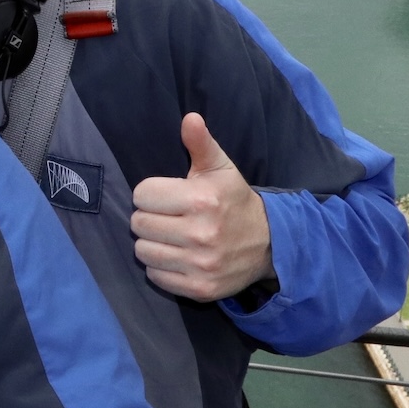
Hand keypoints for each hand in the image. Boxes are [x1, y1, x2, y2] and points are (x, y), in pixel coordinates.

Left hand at [130, 112, 274, 301]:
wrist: (270, 244)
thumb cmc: (235, 201)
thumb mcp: (221, 169)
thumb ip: (201, 144)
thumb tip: (190, 118)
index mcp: (202, 199)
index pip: (142, 195)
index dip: (150, 194)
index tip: (165, 196)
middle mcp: (201, 233)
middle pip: (138, 224)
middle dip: (149, 217)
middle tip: (167, 217)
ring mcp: (200, 264)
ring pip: (143, 251)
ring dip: (152, 243)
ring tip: (171, 236)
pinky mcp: (199, 288)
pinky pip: (155, 276)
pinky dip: (161, 267)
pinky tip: (177, 256)